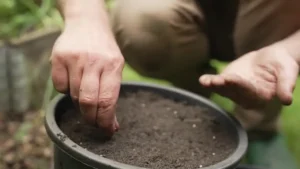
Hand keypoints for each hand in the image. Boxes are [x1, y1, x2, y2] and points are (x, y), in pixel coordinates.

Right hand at [50, 21, 123, 135]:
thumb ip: (112, 94)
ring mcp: (75, 58)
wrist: (87, 24)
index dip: (105, 121)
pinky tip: (73, 80)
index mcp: (113, 65)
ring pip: (73, 96)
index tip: (106, 131)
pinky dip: (66, 91)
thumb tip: (111, 125)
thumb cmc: (104, 52)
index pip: (107, 101)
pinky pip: (59, 87)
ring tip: (84, 93)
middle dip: (90, 118)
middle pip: (88, 102)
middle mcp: (94, 61)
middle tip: (93, 122)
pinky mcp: (58, 57)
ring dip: (79, 103)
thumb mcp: (115, 68)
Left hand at [199, 46, 298, 107]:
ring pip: (224, 89)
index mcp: (262, 96)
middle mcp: (247, 97)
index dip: (240, 85)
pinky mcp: (228, 82)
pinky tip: (202, 80)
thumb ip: (286, 85)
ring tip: (205, 81)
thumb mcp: (288, 73)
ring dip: (214, 85)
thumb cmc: (284, 65)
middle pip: (234, 92)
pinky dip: (210, 81)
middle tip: (214, 81)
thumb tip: (287, 100)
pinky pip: (218, 83)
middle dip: (223, 86)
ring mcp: (236, 90)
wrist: (274, 58)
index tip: (231, 79)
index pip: (250, 91)